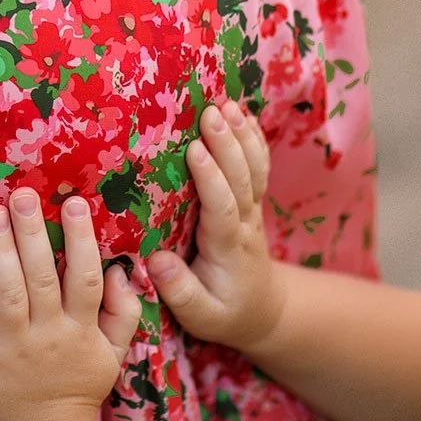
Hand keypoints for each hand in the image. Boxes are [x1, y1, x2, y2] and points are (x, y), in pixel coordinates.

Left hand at [0, 189, 140, 420]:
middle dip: (32, 233)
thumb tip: (121, 268)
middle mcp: (48, 335)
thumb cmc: (77, 390)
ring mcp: (12, 346)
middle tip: (22, 195)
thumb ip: (123, 312)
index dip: (81, 240)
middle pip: (41, 277)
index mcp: (81, 331)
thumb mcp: (113, 356)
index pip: (83, 278)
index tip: (74, 203)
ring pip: (7, 291)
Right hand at [145, 100, 282, 353]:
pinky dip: (254, 138)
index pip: (223, 207)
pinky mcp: (252, 201)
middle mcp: (245, 222)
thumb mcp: (201, 316)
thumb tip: (158, 261)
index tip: (194, 149)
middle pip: (242, 178)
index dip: (211, 178)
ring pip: (254, 167)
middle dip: (227, 144)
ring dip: (242, 134)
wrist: (263, 310)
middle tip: (210, 112)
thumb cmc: (224, 312)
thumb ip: (181, 291)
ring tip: (226, 104)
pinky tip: (243, 113)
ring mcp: (253, 209)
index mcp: (228, 247)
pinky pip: (258, 166)